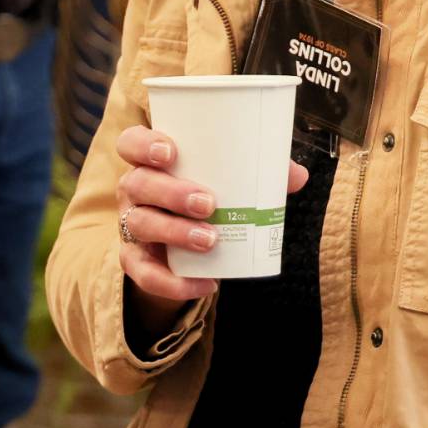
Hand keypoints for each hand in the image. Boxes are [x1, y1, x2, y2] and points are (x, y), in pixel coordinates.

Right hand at [113, 123, 308, 337]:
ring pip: (141, 224)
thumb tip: (297, 176)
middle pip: (138, 183)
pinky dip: (172, 283)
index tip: (171, 152)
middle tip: (208, 203)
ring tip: (210, 239)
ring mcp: (131, 224)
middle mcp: (134, 189)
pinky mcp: (136, 259)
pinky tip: (205, 284)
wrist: (181, 245)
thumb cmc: (204, 194)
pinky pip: (144, 274)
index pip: (131, 143)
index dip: (144, 145)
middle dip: (171, 192)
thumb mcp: (225, 180)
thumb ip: (257, 171)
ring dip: (174, 231)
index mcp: (150, 160)